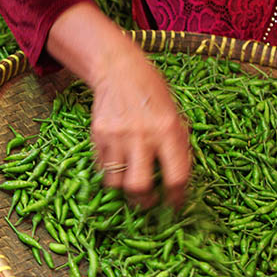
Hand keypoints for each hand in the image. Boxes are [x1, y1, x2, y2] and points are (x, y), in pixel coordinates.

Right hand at [89, 46, 190, 207]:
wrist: (120, 71)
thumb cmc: (154, 96)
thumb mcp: (175, 117)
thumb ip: (178, 148)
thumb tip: (179, 184)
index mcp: (169, 130)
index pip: (176, 177)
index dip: (176, 198)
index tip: (174, 204)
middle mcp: (142, 135)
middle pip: (140, 186)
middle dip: (145, 202)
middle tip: (148, 202)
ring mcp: (116, 136)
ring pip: (116, 183)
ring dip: (125, 191)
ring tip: (131, 187)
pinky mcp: (98, 136)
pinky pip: (102, 169)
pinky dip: (111, 174)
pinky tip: (119, 167)